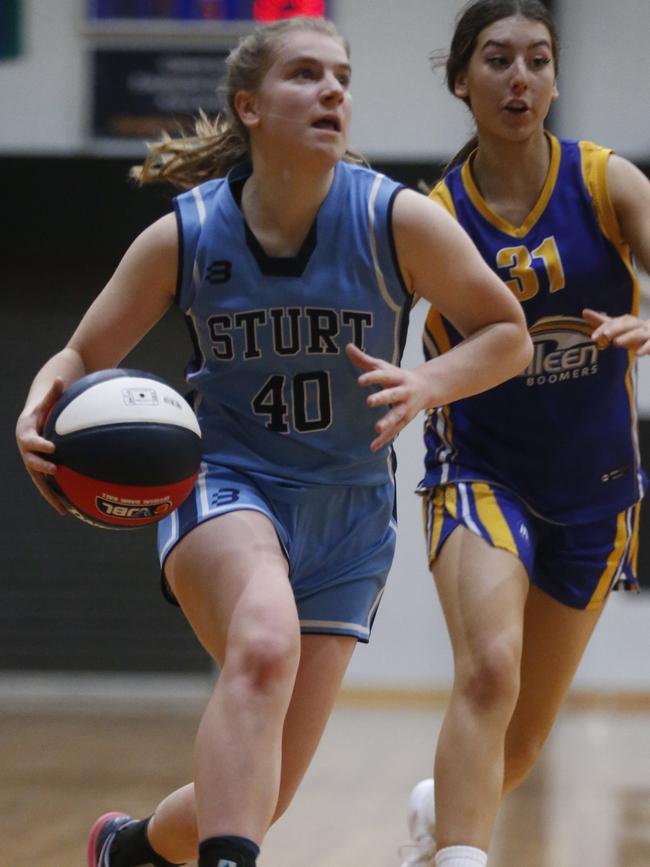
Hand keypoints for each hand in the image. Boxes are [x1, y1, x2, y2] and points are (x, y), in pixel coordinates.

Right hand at [15, 378, 67, 514]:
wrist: (32, 422)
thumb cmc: (43, 410)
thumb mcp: (47, 400)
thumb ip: (54, 392)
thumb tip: (60, 377)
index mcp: (26, 433)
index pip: (31, 440)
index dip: (40, 445)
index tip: (52, 447)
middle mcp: (26, 451)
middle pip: (31, 463)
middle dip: (42, 468)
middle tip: (56, 470)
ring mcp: (32, 463)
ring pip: (39, 481)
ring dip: (49, 494)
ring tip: (62, 507)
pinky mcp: (40, 472)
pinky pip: (47, 486)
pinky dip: (56, 497)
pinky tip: (68, 510)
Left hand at [346, 343, 427, 451]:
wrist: (426, 388)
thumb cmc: (398, 376)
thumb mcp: (383, 367)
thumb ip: (364, 360)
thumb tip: (348, 347)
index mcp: (397, 377)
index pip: (384, 376)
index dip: (372, 377)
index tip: (360, 380)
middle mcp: (404, 392)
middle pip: (393, 395)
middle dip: (382, 398)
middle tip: (369, 402)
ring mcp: (406, 407)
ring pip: (397, 415)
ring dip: (388, 422)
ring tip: (377, 428)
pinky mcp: (405, 420)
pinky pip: (394, 431)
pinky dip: (384, 439)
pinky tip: (373, 447)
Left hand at [583, 308, 649, 355]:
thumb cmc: (634, 333)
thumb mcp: (617, 328)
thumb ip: (602, 322)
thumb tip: (584, 311)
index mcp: (627, 322)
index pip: (613, 323)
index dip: (603, 328)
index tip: (593, 337)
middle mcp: (637, 325)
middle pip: (626, 325)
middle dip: (615, 329)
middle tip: (605, 335)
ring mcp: (647, 333)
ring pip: (638, 333)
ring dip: (628, 336)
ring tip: (616, 342)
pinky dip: (646, 348)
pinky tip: (638, 353)